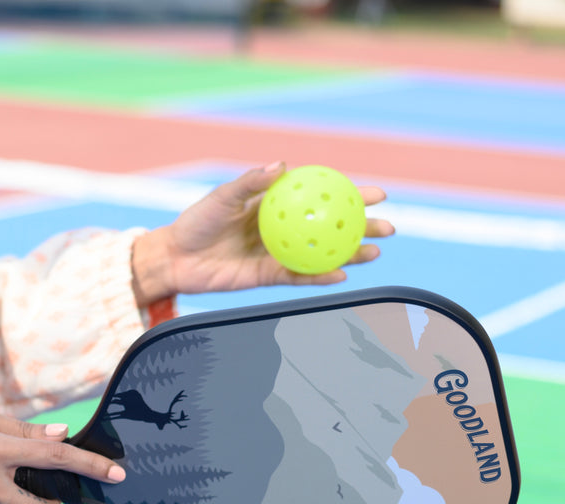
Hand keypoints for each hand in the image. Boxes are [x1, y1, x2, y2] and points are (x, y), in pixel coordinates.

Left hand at [131, 162, 394, 304]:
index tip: (378, 194)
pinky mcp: (268, 277)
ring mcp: (279, 254)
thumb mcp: (223, 196)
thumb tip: (283, 165)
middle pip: (332, 229)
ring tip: (374, 253)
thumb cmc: (197, 221)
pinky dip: (320, 276)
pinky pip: (300, 277)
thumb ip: (252, 182)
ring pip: (323, 255)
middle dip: (363, 229)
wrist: (175, 258)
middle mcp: (284, 229)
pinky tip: (341, 275)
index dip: (351, 196)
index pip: (323, 198)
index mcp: (279, 205)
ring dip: (350, 255)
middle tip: (389, 228)